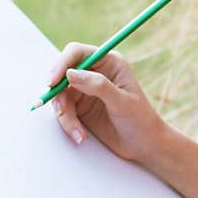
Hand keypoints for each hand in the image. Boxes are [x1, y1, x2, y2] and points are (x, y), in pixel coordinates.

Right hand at [46, 42, 167, 164]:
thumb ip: (98, 86)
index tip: (53, 81)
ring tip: (79, 133)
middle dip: (58, 93)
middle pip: (62, 73)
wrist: (144, 144)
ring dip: (65, 115)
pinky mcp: (79, 107)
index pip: (77, 53)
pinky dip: (68, 124)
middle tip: (61, 111)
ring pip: (60, 95)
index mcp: (110, 62)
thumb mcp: (122, 102)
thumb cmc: (140, 120)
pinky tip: (81, 136)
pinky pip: (63, 111)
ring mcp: (85, 90)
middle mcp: (95, 72)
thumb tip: (70, 73)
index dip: (61, 63)